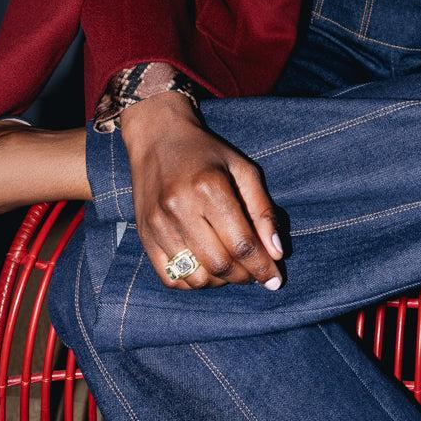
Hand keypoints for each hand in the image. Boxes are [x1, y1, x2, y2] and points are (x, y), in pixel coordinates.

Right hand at [120, 93, 283, 291]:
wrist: (158, 138)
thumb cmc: (208, 154)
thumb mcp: (243, 170)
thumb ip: (262, 210)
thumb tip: (276, 253)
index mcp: (209, 187)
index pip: (242, 243)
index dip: (262, 267)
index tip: (276, 280)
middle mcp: (180, 208)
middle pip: (219, 264)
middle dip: (244, 276)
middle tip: (255, 273)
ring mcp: (158, 225)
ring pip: (196, 277)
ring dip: (220, 282)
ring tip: (232, 268)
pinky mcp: (144, 236)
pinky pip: (170, 278)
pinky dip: (194, 282)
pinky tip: (207, 269)